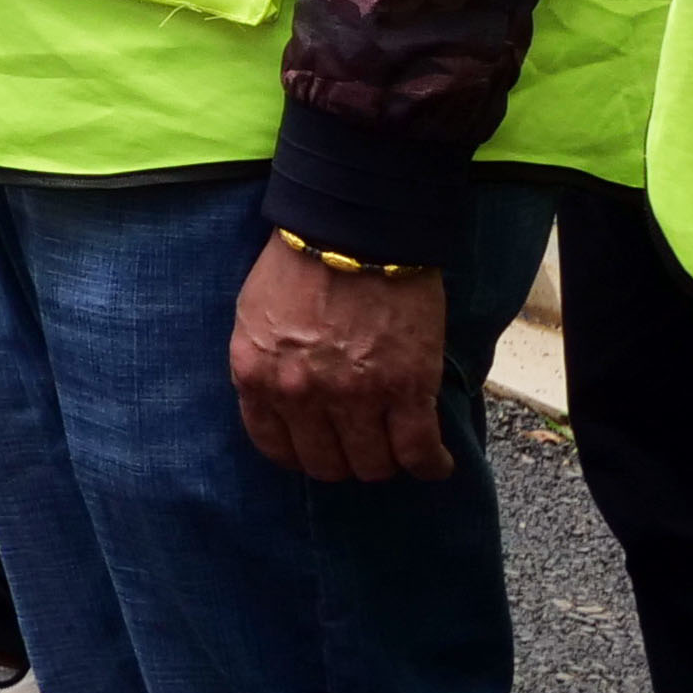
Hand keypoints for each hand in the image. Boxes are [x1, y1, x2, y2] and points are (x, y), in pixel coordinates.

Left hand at [231, 241, 453, 483]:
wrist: (355, 227)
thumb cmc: (303, 262)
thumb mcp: (256, 316)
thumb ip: (266, 364)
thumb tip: (283, 402)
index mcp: (257, 375)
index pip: (276, 447)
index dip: (302, 454)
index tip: (320, 448)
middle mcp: (299, 394)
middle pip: (327, 464)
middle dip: (345, 460)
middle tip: (363, 443)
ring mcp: (354, 396)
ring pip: (373, 464)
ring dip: (387, 461)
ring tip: (398, 446)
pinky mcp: (406, 388)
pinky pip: (418, 452)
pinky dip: (430, 464)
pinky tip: (435, 462)